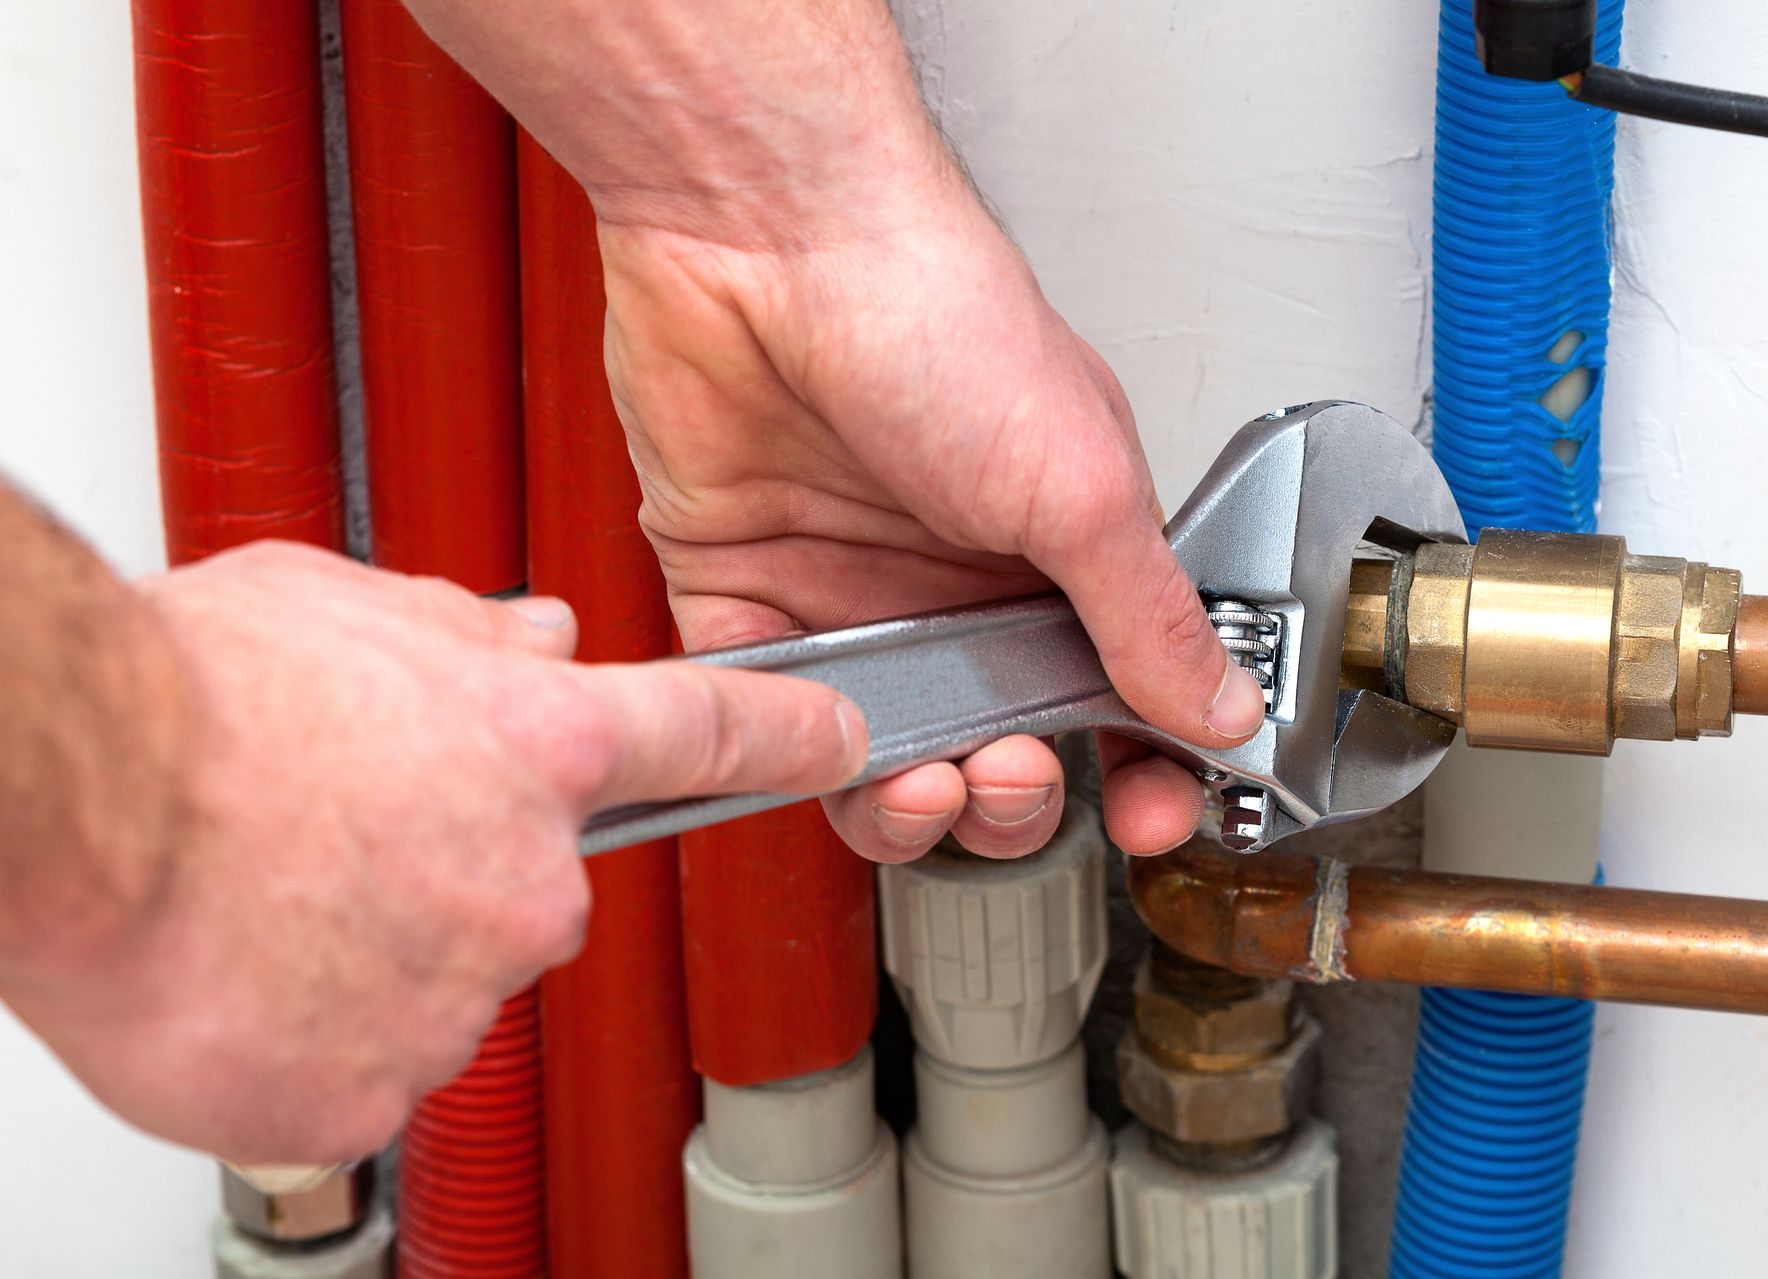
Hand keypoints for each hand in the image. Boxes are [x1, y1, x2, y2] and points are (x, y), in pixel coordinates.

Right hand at [0, 542, 863, 1163]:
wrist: (74, 799)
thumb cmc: (192, 696)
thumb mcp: (350, 604)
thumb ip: (470, 634)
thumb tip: (537, 635)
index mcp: (537, 742)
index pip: (711, 730)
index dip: (791, 735)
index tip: (841, 740)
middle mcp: (527, 874)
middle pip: (543, 888)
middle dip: (466, 871)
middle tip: (348, 839)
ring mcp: (460, 990)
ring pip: (450, 982)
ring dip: (379, 953)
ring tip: (273, 895)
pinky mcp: (373, 1087)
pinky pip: (369, 1067)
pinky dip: (316, 1036)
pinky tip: (249, 973)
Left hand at [399, 0, 1265, 863]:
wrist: (761, 238)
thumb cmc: (931, 309)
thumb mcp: (1079, 482)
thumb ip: (1149, 615)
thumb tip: (1222, 708)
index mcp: (1061, 549)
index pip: (1120, 693)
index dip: (1138, 769)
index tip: (1143, 813)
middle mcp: (961, 580)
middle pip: (1002, 746)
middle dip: (1013, 799)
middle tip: (1007, 779)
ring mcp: (855, 592)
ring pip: (887, 754)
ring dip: (909, 803)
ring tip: (921, 783)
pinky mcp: (748, 591)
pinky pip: (769, 711)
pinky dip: (794, 751)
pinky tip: (823, 743)